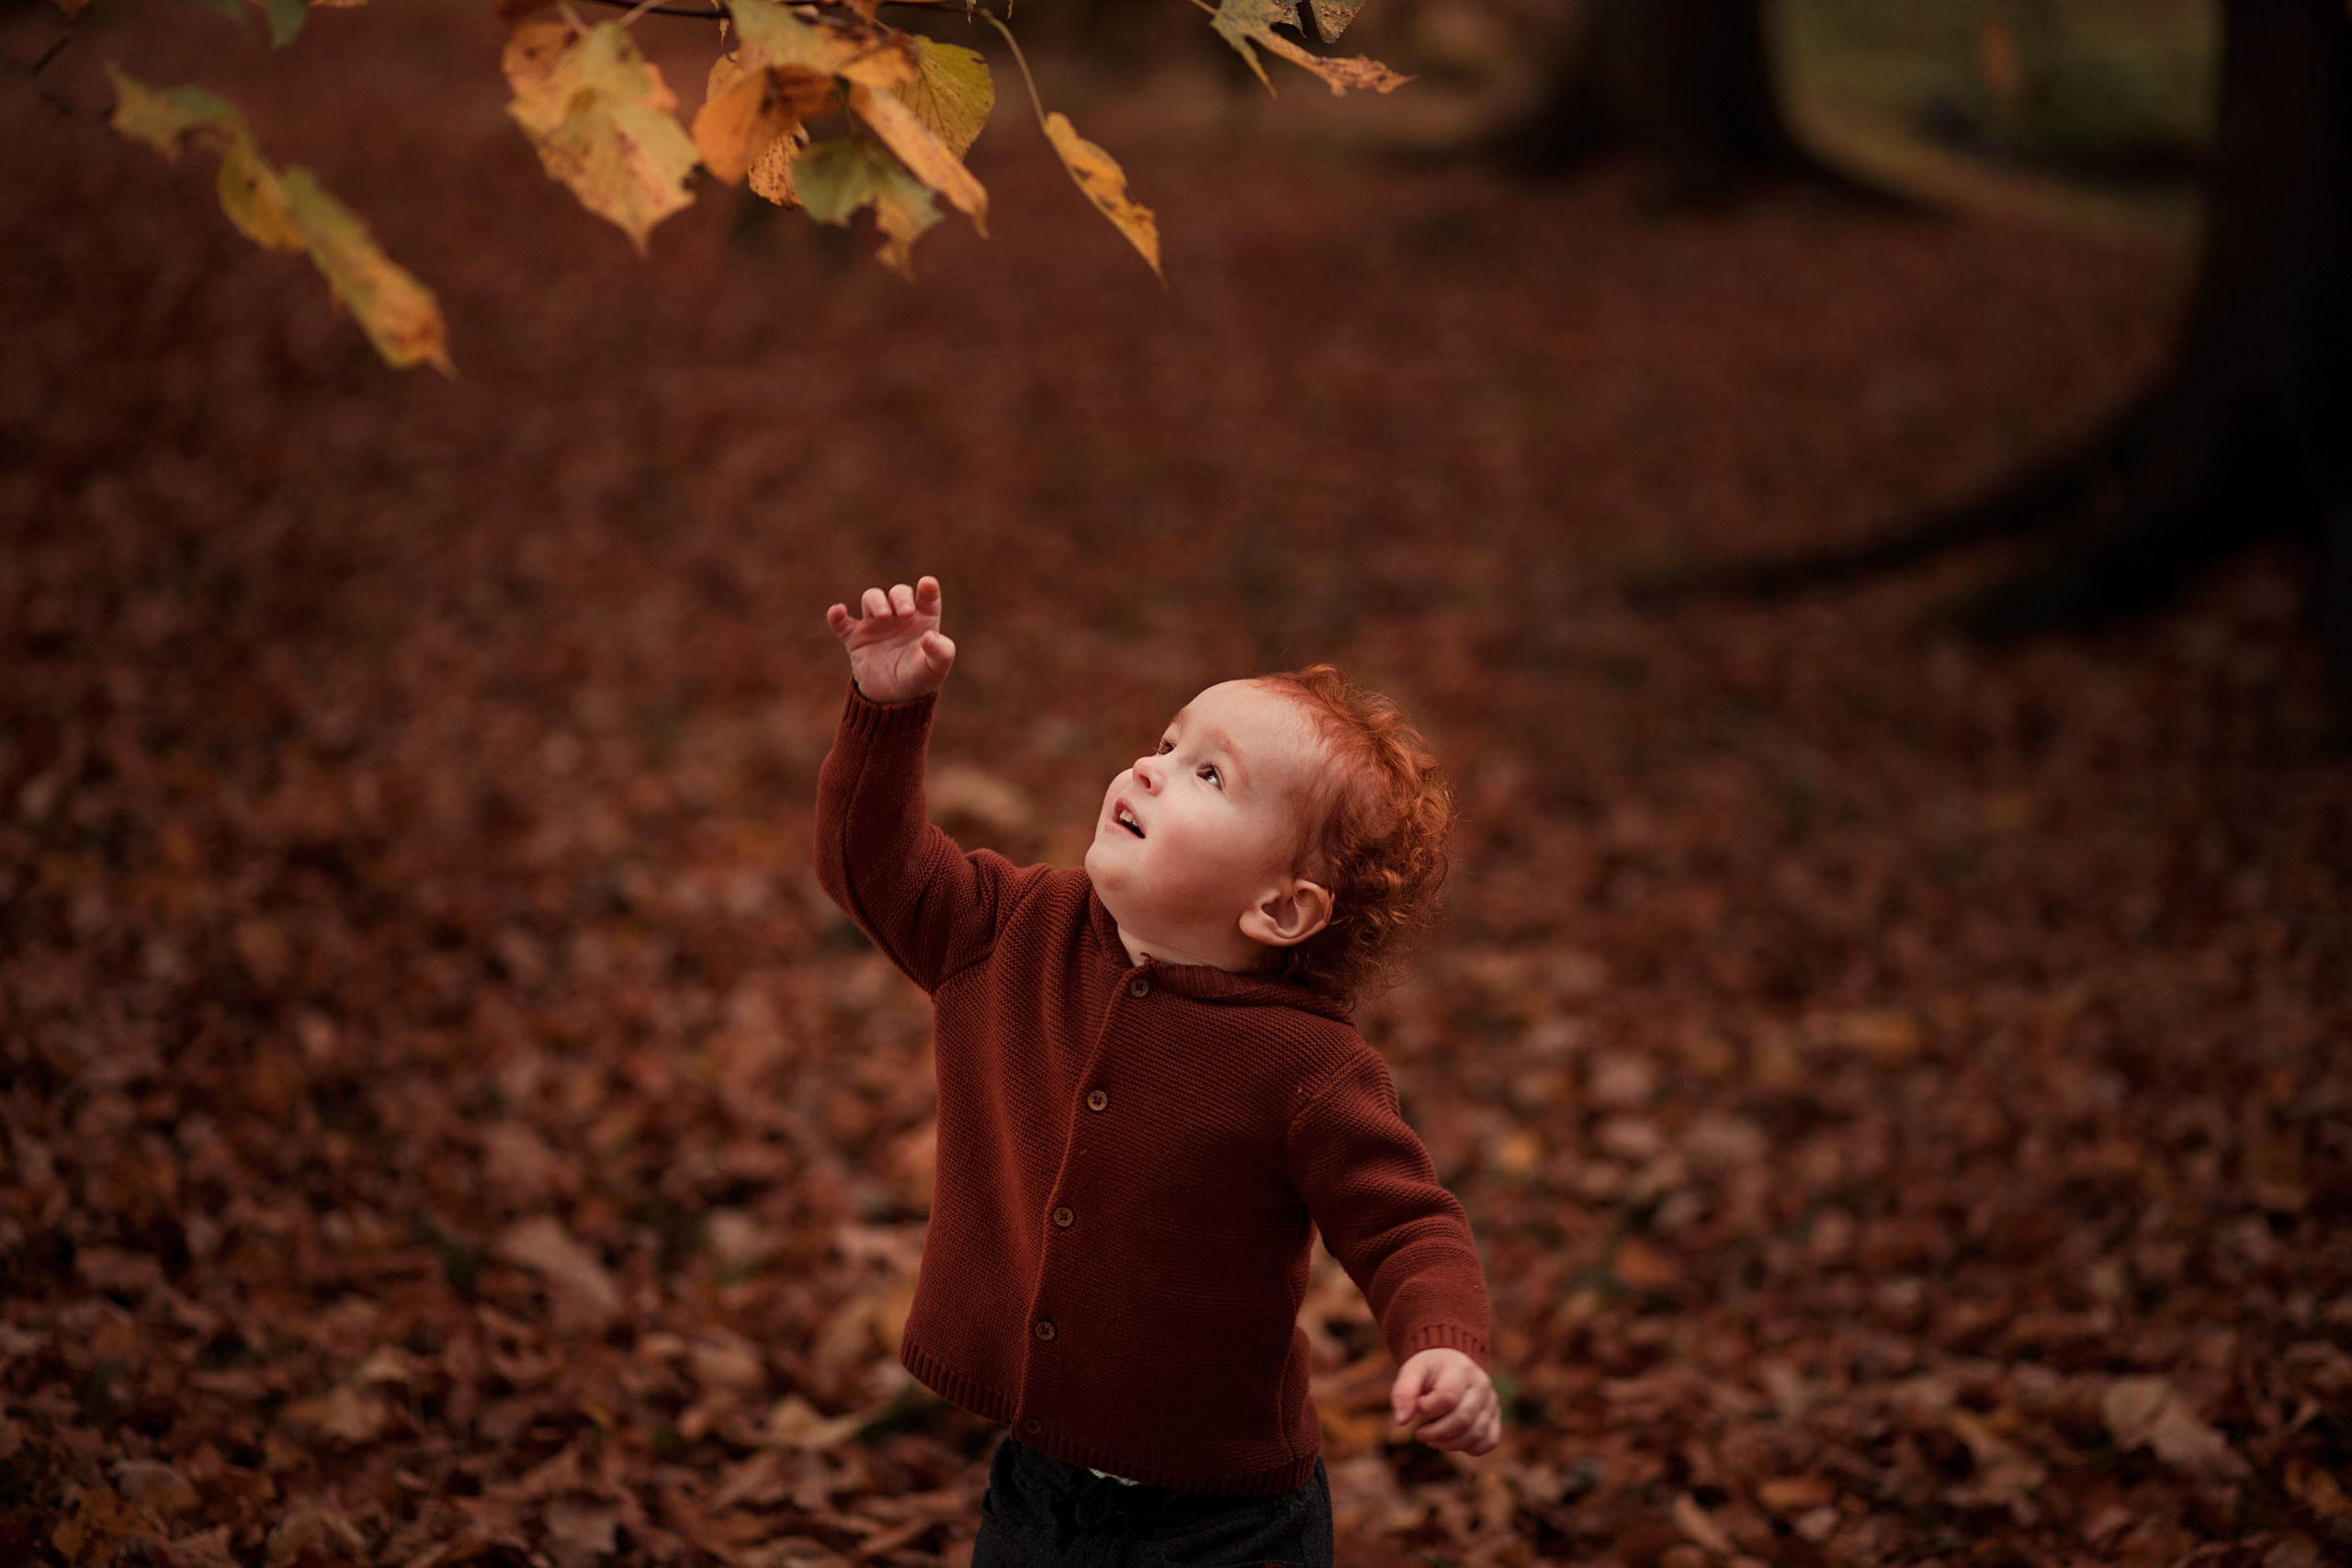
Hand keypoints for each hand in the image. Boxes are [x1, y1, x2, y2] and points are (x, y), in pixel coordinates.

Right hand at [826, 576, 956, 704]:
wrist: (895, 699)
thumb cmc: (920, 677)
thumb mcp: (936, 669)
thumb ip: (941, 652)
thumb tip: (930, 637)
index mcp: (923, 619)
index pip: (927, 596)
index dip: (928, 588)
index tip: (927, 584)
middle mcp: (899, 616)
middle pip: (898, 593)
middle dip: (900, 597)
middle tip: (904, 613)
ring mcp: (876, 625)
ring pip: (872, 598)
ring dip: (876, 601)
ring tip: (883, 616)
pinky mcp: (855, 638)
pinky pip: (841, 623)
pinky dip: (836, 615)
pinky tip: (838, 611)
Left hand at [1390, 1348, 1500, 1455]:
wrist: (1450, 1362)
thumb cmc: (1429, 1369)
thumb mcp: (1411, 1371)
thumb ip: (1403, 1393)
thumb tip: (1401, 1421)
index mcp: (1460, 1370)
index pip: (1448, 1397)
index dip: (1428, 1408)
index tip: (1418, 1405)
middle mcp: (1481, 1385)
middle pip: (1463, 1419)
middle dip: (1436, 1433)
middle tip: (1420, 1433)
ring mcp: (1491, 1401)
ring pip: (1476, 1434)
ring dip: (1450, 1444)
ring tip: (1432, 1439)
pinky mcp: (1495, 1416)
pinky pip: (1490, 1441)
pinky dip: (1470, 1449)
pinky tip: (1452, 1442)